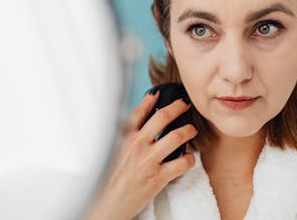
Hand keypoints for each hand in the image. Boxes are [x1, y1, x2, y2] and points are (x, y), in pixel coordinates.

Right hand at [86, 91, 197, 219]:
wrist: (104, 204)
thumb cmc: (105, 179)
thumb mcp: (109, 151)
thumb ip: (123, 137)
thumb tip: (138, 126)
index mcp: (123, 137)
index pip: (139, 111)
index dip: (151, 99)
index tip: (159, 93)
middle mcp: (136, 145)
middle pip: (163, 117)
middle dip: (177, 107)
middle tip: (184, 105)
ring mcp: (148, 160)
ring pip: (176, 136)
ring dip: (188, 130)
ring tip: (191, 129)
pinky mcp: (158, 178)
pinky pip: (182, 163)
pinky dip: (189, 159)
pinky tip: (188, 158)